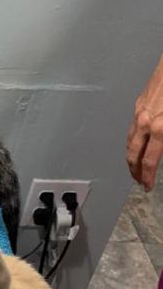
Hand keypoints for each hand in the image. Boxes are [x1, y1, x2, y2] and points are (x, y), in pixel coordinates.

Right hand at [127, 55, 162, 191]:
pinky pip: (131, 127)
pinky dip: (131, 140)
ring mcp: (140, 112)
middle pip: (133, 155)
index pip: (149, 161)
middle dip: (134, 171)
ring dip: (130, 157)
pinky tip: (136, 141)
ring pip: (129, 142)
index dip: (147, 177)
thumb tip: (162, 153)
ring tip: (134, 165)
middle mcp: (146, 122)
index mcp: (160, 129)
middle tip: (138, 179)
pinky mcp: (140, 103)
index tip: (147, 185)